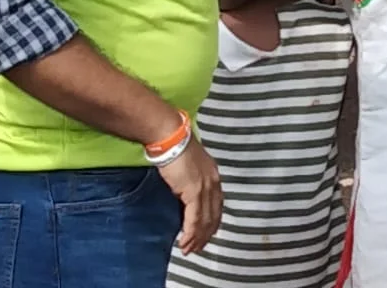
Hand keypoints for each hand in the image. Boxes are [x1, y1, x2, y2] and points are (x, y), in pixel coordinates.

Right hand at [158, 138, 222, 254]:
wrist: (169, 136)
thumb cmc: (174, 147)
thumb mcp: (187, 167)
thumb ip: (189, 182)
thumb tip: (183, 196)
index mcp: (213, 176)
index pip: (217, 205)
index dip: (211, 222)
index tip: (205, 234)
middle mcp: (213, 183)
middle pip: (214, 215)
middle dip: (205, 235)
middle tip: (197, 249)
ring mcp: (205, 188)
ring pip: (205, 220)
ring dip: (197, 238)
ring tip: (189, 250)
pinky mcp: (194, 192)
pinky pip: (195, 218)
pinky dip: (190, 233)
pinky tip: (185, 242)